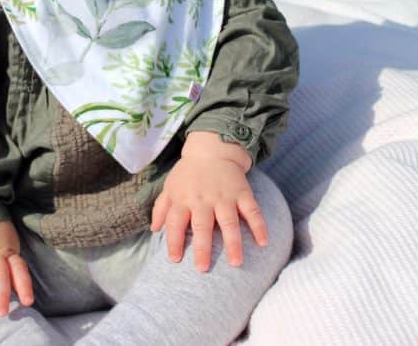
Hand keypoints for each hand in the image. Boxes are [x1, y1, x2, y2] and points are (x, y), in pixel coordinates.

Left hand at [149, 155, 267, 272]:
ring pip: (229, 222)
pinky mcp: (242, 193)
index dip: (174, 241)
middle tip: (203, 268)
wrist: (212, 149)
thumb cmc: (189, 174)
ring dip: (233, 242)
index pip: (175, 223)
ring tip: (236, 263)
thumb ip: (161, 208)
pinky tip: (263, 242)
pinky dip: (259, 226)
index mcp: (183, 200)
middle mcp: (203, 200)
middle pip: (202, 226)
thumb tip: (154, 230)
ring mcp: (225, 197)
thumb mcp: (170, 187)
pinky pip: (252, 211)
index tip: (175, 259)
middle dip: (202, 248)